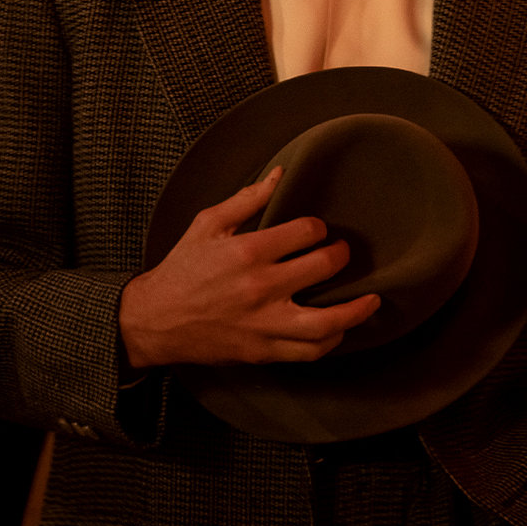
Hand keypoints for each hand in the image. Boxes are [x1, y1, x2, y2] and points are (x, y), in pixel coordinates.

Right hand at [119, 168, 380, 368]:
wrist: (154, 321)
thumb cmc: (182, 269)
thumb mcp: (207, 224)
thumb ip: (247, 199)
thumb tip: (280, 174)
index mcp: (247, 252)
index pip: (306, 233)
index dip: (317, 229)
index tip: (315, 232)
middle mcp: (260, 288)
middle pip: (321, 268)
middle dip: (339, 257)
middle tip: (341, 254)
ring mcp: (264, 323)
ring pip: (326, 322)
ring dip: (356, 310)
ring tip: (372, 300)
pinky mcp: (263, 350)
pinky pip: (309, 351)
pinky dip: (332, 341)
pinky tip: (341, 329)